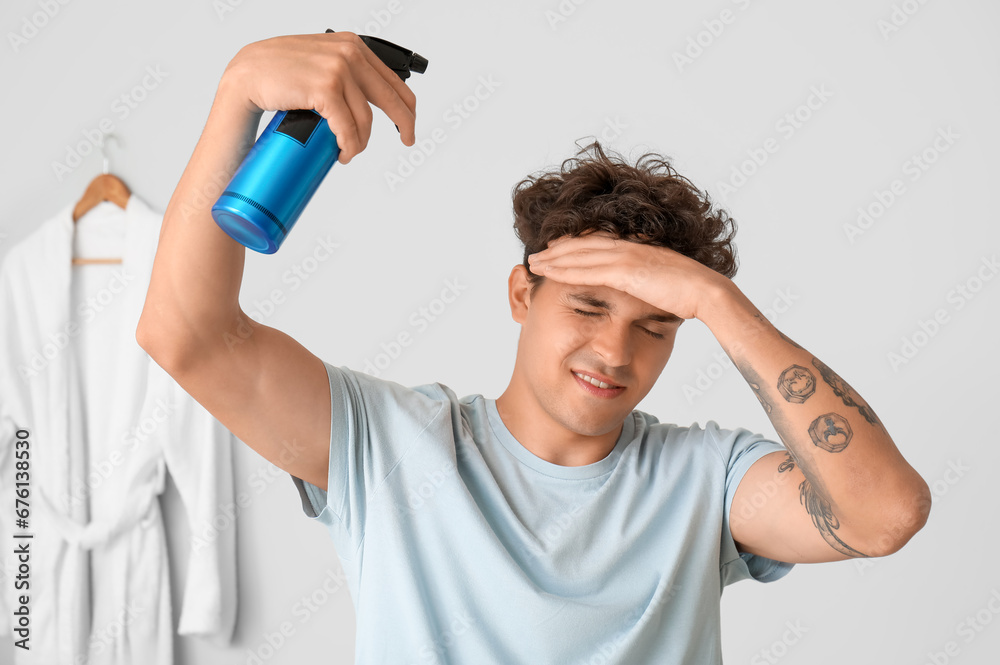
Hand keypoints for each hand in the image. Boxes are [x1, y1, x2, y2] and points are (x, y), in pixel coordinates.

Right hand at [221, 31, 416, 163]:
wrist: (245, 76)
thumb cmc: (277, 74)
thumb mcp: (318, 63)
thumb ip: (342, 71)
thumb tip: (362, 101)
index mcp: (352, 45)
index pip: (392, 79)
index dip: (406, 105)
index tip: (409, 123)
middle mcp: (349, 52)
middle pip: (391, 98)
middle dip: (404, 124)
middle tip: (407, 140)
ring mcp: (337, 69)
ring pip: (366, 119)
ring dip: (361, 143)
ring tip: (349, 151)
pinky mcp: (325, 88)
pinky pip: (348, 127)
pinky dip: (349, 145)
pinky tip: (344, 153)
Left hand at [526, 231, 730, 321]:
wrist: (706, 292)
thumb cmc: (692, 294)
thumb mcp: (664, 286)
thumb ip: (649, 285)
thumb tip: (645, 293)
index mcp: (638, 250)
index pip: (598, 244)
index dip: (574, 247)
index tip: (556, 250)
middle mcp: (628, 249)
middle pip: (583, 245)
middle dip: (557, 250)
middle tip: (536, 255)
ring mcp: (626, 258)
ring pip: (580, 255)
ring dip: (554, 259)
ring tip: (534, 262)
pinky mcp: (625, 271)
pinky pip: (587, 269)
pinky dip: (566, 269)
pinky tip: (549, 272)